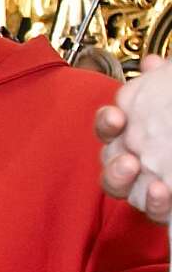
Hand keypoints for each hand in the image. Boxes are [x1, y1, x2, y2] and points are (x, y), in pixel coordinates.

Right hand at [97, 53, 171, 223]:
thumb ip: (164, 80)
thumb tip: (152, 63)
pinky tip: (160, 191)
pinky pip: (148, 209)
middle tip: (128, 158)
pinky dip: (151, 202)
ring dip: (120, 180)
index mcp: (135, 130)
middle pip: (107, 160)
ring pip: (117, 187)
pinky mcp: (159, 205)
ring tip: (135, 170)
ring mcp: (145, 183)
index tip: (116, 118)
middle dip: (112, 160)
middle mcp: (134, 156)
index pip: (109, 126)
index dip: (107, 123)